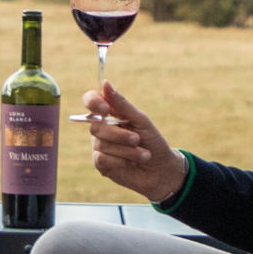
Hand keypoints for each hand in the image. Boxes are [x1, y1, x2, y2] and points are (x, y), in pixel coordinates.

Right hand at [85, 81, 187, 201]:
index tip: (106, 109)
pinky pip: (102, 159)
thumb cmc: (153, 142)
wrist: (161, 170)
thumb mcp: (141, 121)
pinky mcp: (101, 164)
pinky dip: (120, 161)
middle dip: (119, 134)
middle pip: (95, 125)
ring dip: (126, 151)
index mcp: (110, 113)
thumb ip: (122, 104)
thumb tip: (105, 83)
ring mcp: (99, 146)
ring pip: (101, 144)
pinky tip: (130, 164)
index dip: (93, 102)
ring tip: (143, 155)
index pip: (91, 100)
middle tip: (137, 139)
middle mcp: (101, 128)